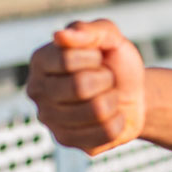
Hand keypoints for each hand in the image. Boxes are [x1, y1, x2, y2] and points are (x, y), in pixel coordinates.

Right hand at [26, 19, 145, 155]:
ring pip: (96, 111)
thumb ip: (90, 30)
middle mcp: (37, 91)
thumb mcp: (111, 38)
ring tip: (107, 96)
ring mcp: (50, 120)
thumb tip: (60, 35)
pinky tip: (110, 116)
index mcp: (41, 61)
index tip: (98, 58)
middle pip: (80, 86)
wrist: (134, 92)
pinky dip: (119, 120)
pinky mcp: (68, 141)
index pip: (67, 58)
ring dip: (113, 100)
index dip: (95, 57)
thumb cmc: (115, 63)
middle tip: (105, 79)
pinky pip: (106, 132)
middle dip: (106, 79)